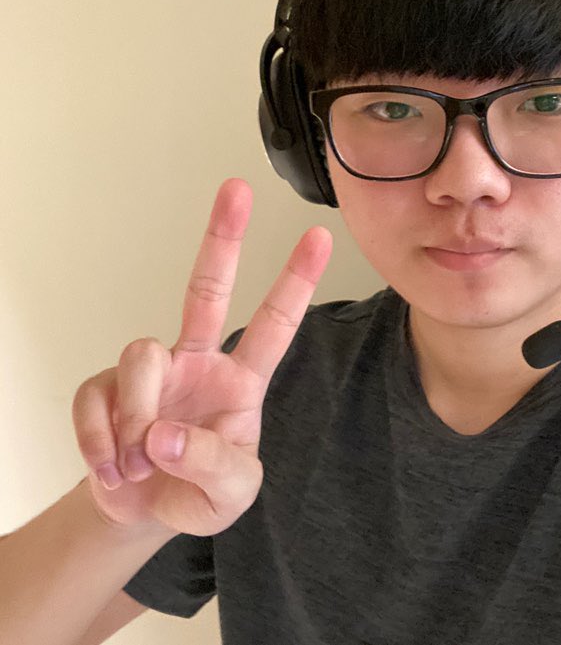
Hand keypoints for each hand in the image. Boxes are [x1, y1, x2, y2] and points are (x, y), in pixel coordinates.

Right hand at [72, 178, 331, 537]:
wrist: (143, 513)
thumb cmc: (198, 492)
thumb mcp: (229, 496)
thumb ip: (212, 466)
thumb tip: (163, 434)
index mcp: (240, 380)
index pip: (274, 324)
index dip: (296, 281)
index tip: (320, 238)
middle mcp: (197, 361)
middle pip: (207, 288)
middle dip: (223, 238)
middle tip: (238, 189)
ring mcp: (151, 372)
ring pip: (141, 355)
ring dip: (138, 418)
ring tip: (141, 462)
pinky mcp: (105, 389)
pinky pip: (98, 400)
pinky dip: (102, 443)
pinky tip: (114, 468)